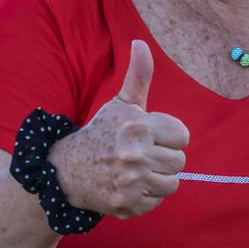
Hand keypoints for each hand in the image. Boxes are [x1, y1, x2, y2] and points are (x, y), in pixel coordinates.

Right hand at [50, 40, 188, 217]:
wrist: (65, 171)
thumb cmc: (102, 133)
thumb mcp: (120, 104)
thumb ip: (138, 76)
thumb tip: (140, 42)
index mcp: (138, 127)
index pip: (182, 136)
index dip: (168, 137)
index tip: (149, 137)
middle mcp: (134, 155)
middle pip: (179, 161)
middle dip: (163, 158)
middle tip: (139, 155)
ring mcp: (130, 182)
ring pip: (172, 183)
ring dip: (157, 178)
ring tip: (136, 170)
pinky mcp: (127, 204)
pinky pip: (156, 201)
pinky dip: (145, 196)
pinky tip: (127, 186)